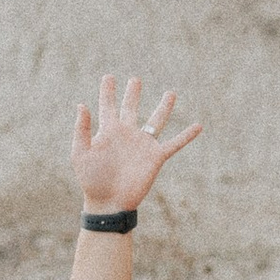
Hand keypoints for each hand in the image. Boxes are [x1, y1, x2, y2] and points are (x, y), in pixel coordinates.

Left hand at [72, 73, 202, 216]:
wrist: (108, 203)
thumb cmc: (91, 180)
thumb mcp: (81, 153)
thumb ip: (82, 129)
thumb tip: (82, 104)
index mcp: (108, 131)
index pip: (108, 106)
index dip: (107, 91)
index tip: (108, 76)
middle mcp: (127, 134)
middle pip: (131, 108)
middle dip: (132, 94)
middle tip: (135, 80)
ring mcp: (143, 144)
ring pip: (156, 121)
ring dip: (164, 107)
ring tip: (171, 93)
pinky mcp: (155, 157)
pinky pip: (174, 143)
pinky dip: (187, 135)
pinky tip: (198, 126)